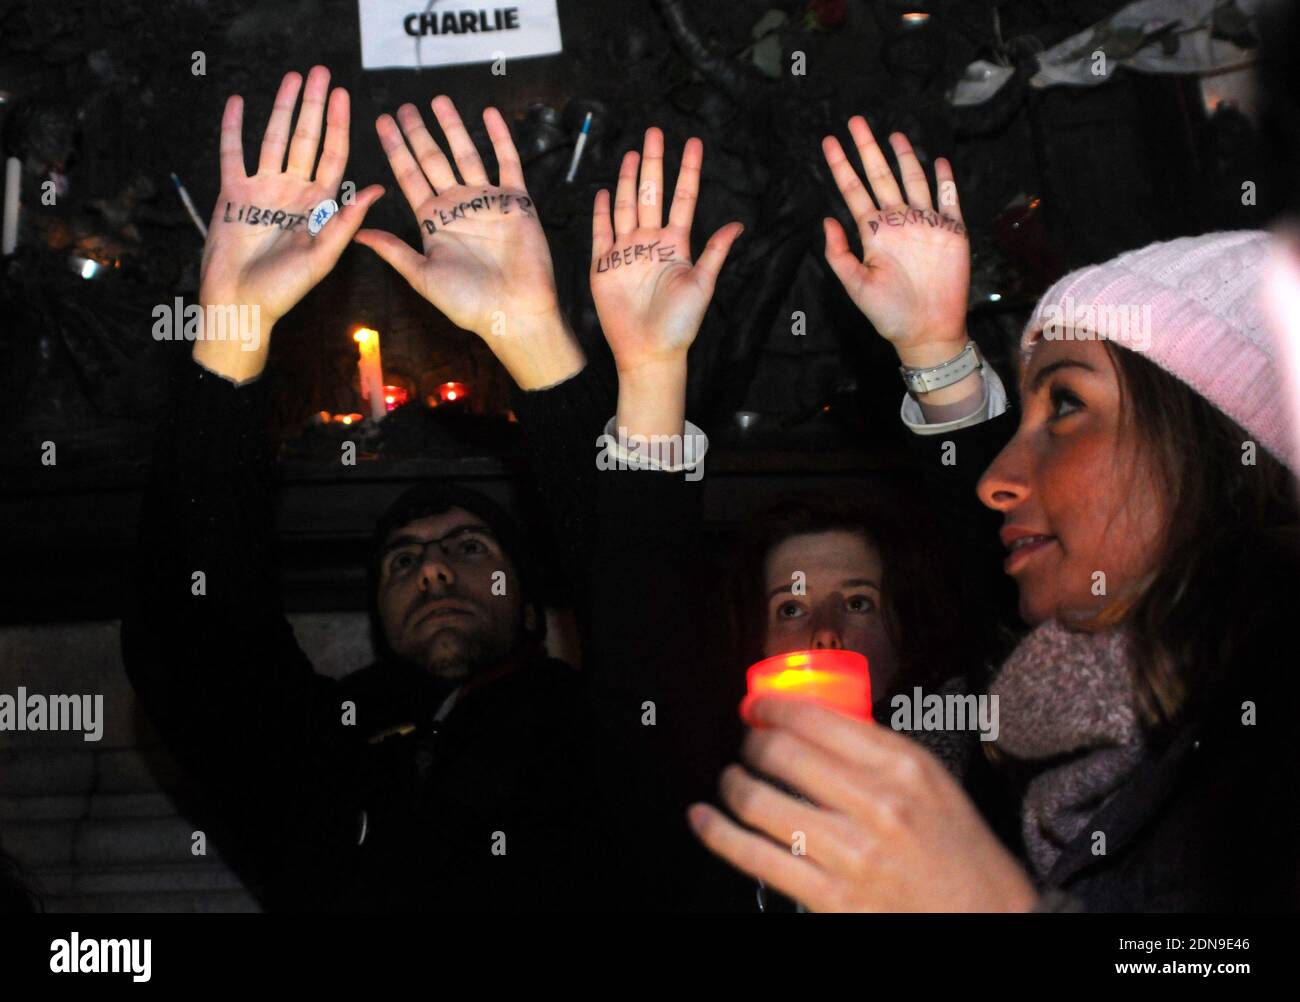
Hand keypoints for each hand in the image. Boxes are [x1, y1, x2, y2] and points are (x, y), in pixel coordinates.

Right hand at [198, 66, 383, 381]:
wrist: (241, 304)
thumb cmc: (285, 289)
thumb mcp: (323, 256)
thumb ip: (347, 222)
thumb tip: (379, 190)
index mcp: (319, 206)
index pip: (333, 157)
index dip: (339, 126)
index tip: (343, 96)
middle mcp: (293, 192)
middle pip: (305, 140)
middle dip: (313, 106)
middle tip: (319, 72)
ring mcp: (263, 190)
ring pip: (273, 139)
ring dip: (280, 108)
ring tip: (290, 77)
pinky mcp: (233, 193)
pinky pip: (233, 154)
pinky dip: (234, 128)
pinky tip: (239, 102)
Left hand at [356, 96, 581, 387]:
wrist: (513, 311)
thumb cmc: (467, 302)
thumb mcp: (422, 274)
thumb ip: (393, 250)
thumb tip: (357, 235)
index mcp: (433, 221)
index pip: (409, 176)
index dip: (396, 150)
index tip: (382, 122)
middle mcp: (457, 206)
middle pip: (434, 160)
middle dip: (418, 133)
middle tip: (404, 107)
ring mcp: (486, 200)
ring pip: (466, 154)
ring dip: (453, 127)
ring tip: (439, 100)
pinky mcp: (516, 201)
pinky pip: (507, 162)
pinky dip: (499, 138)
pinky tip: (489, 114)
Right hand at [590, 128, 742, 375]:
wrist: (649, 350)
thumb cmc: (680, 324)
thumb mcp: (702, 285)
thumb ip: (715, 252)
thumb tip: (738, 225)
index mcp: (677, 244)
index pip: (683, 198)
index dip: (687, 171)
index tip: (692, 143)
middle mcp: (651, 242)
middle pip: (652, 193)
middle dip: (655, 163)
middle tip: (655, 131)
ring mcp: (627, 251)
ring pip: (627, 206)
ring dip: (630, 179)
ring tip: (634, 153)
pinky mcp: (604, 264)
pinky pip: (602, 231)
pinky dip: (602, 211)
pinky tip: (605, 190)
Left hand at [688, 699, 1038, 911]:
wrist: (988, 921)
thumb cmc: (960, 855)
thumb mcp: (932, 784)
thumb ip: (877, 751)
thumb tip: (817, 723)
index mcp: (902, 767)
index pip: (816, 718)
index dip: (771, 707)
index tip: (756, 707)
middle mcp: (876, 804)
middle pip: (780, 753)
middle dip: (750, 742)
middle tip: (746, 743)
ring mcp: (850, 853)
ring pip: (759, 801)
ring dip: (732, 784)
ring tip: (731, 781)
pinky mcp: (829, 898)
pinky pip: (754, 857)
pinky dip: (717, 833)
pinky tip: (703, 819)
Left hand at [822, 118, 968, 368]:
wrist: (927, 330)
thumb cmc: (889, 313)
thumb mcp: (855, 286)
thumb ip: (838, 254)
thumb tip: (825, 219)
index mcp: (873, 233)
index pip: (853, 191)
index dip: (841, 166)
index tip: (829, 142)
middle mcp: (898, 222)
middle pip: (880, 176)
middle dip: (868, 149)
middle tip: (855, 120)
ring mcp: (925, 224)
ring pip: (913, 180)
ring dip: (904, 157)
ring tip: (893, 134)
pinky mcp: (952, 231)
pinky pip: (949, 199)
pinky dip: (945, 180)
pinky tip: (938, 161)